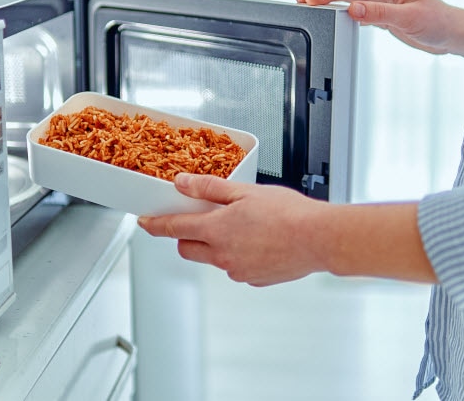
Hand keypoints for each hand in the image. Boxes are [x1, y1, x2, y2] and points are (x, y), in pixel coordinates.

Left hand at [137, 173, 330, 285]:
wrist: (319, 238)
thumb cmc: (289, 214)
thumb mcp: (245, 191)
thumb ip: (209, 188)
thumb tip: (182, 184)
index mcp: (217, 230)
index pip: (174, 228)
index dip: (155, 224)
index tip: (144, 222)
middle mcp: (222, 255)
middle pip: (187, 249)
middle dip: (186, 236)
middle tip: (201, 221)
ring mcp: (237, 271)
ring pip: (213, 258)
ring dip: (216, 245)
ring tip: (244, 227)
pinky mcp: (254, 280)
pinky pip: (236, 267)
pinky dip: (239, 255)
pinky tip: (259, 242)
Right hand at [296, 0, 463, 61]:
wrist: (450, 34)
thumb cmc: (437, 22)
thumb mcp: (408, 18)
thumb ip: (379, 13)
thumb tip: (353, 8)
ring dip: (329, 0)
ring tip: (307, 2)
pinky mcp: (379, 10)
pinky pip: (354, 6)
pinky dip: (339, 9)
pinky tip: (328, 13)